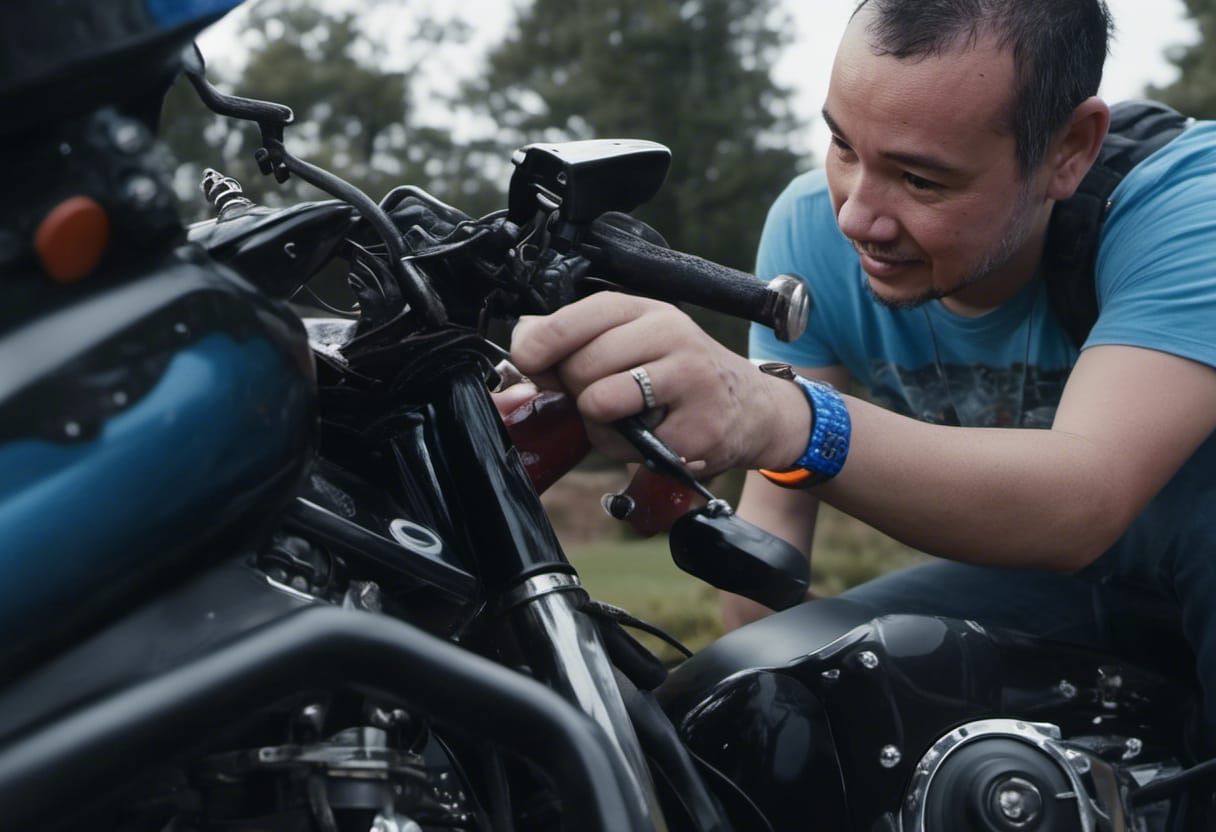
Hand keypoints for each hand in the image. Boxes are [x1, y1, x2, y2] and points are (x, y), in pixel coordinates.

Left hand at [509, 292, 808, 475]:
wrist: (754, 409)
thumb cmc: (682, 375)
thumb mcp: (638, 341)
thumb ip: (582, 340)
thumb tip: (523, 346)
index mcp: (649, 311)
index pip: (583, 315)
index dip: (543, 340)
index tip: (526, 359)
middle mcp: (672, 336)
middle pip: (582, 364)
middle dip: (577, 390)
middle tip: (601, 397)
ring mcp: (690, 381)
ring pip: (599, 401)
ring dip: (598, 423)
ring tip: (626, 418)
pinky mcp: (698, 429)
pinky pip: (628, 445)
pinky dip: (627, 450)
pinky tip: (652, 436)